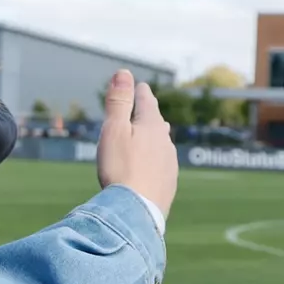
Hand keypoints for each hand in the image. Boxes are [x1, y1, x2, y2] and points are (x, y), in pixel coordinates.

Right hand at [97, 70, 178, 219]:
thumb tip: (124, 72)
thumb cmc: (121, 167)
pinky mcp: (168, 184)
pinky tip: (152, 168)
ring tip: (153, 137)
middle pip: (157, 124)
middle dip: (151, 115)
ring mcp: (170, 164)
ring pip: (163, 145)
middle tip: (148, 108)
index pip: (147, 102)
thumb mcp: (114, 130)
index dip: (141, 92)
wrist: (136, 210)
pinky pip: (162, 166)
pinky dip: (155, 161)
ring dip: (155, 139)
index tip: (141, 85)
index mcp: (151, 127)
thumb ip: (119, 102)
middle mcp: (165, 143)